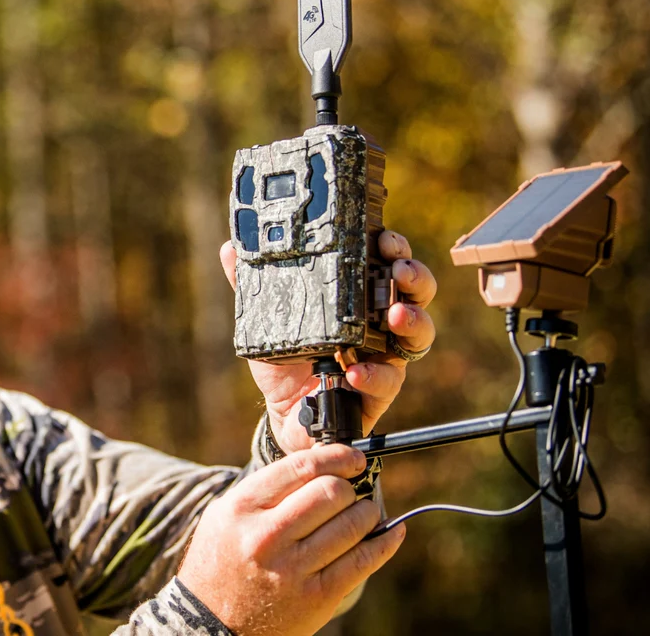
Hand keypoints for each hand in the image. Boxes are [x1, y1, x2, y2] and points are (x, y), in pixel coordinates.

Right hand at [178, 444, 405, 635]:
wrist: (208, 627)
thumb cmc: (223, 561)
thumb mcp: (228, 513)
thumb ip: (270, 487)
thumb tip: (326, 464)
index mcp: (244, 508)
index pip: (302, 466)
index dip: (337, 456)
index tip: (353, 458)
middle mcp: (266, 537)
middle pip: (331, 492)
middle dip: (351, 487)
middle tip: (352, 492)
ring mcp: (292, 570)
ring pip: (352, 523)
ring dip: (368, 512)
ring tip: (365, 513)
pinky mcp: (315, 599)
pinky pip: (362, 562)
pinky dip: (385, 542)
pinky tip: (391, 532)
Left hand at [220, 231, 436, 453]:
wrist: (282, 411)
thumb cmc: (285, 358)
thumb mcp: (268, 318)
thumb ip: (254, 284)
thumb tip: (230, 249)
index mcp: (360, 296)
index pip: (388, 262)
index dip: (394, 247)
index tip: (384, 238)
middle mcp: (380, 322)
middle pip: (416, 292)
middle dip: (415, 276)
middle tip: (399, 270)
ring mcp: (385, 356)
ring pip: (419, 334)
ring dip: (413, 321)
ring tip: (396, 315)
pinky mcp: (379, 391)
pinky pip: (388, 382)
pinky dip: (374, 374)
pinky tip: (354, 371)